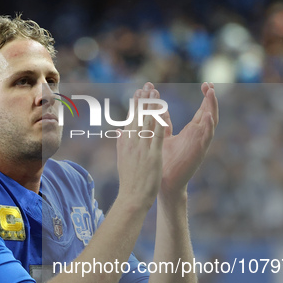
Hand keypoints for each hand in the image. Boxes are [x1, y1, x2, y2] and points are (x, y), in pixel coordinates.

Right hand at [116, 83, 165, 209]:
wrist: (132, 197)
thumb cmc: (129, 181)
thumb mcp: (122, 159)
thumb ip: (121, 144)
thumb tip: (120, 132)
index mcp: (125, 143)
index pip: (130, 120)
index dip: (134, 105)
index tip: (138, 93)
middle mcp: (132, 143)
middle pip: (137, 117)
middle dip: (142, 100)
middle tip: (146, 86)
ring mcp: (142, 148)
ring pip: (146, 123)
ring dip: (151, 106)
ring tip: (155, 92)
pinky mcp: (152, 155)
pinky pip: (156, 135)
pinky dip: (159, 121)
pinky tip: (162, 111)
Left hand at [151, 82, 218, 198]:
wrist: (164, 183)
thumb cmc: (165, 162)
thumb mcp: (163, 137)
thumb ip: (163, 123)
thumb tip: (158, 108)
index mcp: (192, 132)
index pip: (202, 110)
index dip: (205, 97)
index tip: (205, 83)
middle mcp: (198, 136)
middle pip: (209, 113)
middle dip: (210, 98)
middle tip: (210, 84)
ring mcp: (199, 143)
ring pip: (210, 122)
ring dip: (211, 107)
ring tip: (211, 93)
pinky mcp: (198, 152)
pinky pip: (206, 138)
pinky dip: (208, 126)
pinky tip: (209, 116)